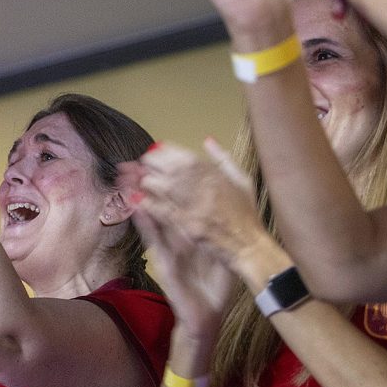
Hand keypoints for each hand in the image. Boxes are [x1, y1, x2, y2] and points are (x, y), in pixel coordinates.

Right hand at [124, 160, 237, 335]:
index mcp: (189, 231)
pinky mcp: (165, 264)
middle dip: (147, 184)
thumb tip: (217, 198)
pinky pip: (154, 240)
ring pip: (151, 219)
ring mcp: (168, 250)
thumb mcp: (216, 248)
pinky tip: (137, 207)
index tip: (158, 156)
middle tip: (133, 161)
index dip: (168, 179)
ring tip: (127, 176)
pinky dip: (146, 223)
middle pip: (159, 205)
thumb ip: (213, 224)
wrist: (208, 315)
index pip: (177, 201)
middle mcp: (175, 238)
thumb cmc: (213, 282)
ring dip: (138, 198)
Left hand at [136, 139, 272, 275]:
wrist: (249, 245)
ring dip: (147, 181)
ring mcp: (197, 207)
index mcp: (217, 174)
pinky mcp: (189, 225)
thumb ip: (223, 158)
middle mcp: (206, 187)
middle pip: (170, 168)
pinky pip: (163, 211)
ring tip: (139, 180)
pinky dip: (149, 204)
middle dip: (152, 164)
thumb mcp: (242, 180)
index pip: (185, 156)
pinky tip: (137, 200)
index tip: (155, 151)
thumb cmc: (246, 215)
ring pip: (164, 187)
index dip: (165, 152)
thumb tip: (207, 140)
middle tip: (142, 164)